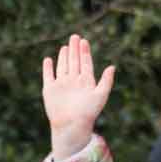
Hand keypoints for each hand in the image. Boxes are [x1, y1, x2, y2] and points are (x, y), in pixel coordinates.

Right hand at [42, 33, 114, 159]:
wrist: (72, 125)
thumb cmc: (88, 112)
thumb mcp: (101, 95)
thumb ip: (107, 81)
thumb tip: (112, 66)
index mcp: (86, 82)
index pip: (86, 63)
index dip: (85, 52)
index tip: (84, 41)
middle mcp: (74, 82)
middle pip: (74, 62)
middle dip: (75, 49)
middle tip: (75, 36)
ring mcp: (62, 85)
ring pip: (63, 67)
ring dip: (64, 57)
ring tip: (66, 47)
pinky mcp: (50, 89)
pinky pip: (48, 76)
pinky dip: (48, 68)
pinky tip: (48, 60)